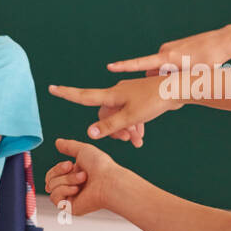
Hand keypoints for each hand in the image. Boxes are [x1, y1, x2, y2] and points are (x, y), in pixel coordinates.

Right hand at [43, 137, 120, 215]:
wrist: (109, 181)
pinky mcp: (69, 208)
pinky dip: (64, 190)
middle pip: (49, 181)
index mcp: (74, 176)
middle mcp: (71, 187)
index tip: (69, 164)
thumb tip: (57, 142)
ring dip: (66, 180)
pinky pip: (55, 198)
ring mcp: (70, 198)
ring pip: (51, 188)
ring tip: (82, 179)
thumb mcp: (83, 150)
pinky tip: (77, 189)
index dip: (57, 168)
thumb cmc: (101, 167)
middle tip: (74, 169)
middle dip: (60, 173)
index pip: (52, 174)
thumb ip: (69, 146)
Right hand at [48, 73, 181, 145]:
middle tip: (125, 140)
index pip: (83, 96)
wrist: (179, 89)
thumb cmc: (155, 100)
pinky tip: (140, 137)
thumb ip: (110, 126)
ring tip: (136, 142)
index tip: (51, 88)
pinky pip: (129, 115)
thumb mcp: (131, 117)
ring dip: (124, 131)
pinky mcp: (139, 99)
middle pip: (104, 115)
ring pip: (118, 117)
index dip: (66, 94)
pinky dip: (133, 126)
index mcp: (112, 95)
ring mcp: (128, 95)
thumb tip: (89, 133)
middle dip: (110, 130)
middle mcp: (117, 93)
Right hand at [107, 26, 230, 77]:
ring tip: (188, 75)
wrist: (223, 41)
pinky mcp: (175, 47)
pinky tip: (190, 69)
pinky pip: (168, 63)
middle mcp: (165, 51)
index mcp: (167, 58)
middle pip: (153, 73)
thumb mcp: (192, 76)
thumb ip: (173, 81)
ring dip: (169, 77)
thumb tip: (156, 83)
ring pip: (162, 69)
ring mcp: (170, 48)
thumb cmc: (210, 60)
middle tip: (177, 87)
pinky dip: (174, 70)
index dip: (124, 66)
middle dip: (159, 83)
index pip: (140, 64)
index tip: (109, 66)